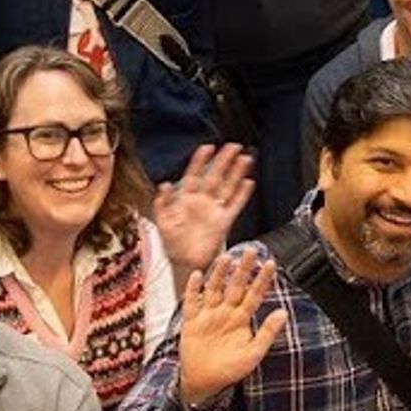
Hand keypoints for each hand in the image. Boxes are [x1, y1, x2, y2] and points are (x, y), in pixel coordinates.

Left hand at [150, 144, 254, 273]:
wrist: (185, 264)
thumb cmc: (173, 244)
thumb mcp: (162, 223)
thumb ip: (162, 204)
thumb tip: (164, 184)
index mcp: (186, 200)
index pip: (194, 175)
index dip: (200, 161)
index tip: (207, 147)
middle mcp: (202, 202)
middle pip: (215, 176)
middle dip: (224, 161)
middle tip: (233, 146)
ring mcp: (214, 211)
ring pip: (227, 187)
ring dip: (236, 173)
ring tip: (245, 159)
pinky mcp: (223, 222)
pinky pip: (235, 205)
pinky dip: (242, 195)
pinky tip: (248, 183)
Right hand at [170, 244, 290, 405]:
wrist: (204, 382)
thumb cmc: (230, 369)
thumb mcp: (253, 354)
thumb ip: (267, 333)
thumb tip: (283, 312)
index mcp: (242, 318)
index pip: (254, 295)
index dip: (262, 280)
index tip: (271, 264)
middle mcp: (226, 312)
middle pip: (235, 286)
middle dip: (244, 269)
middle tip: (251, 251)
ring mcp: (208, 315)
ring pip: (214, 289)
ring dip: (220, 274)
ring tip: (226, 259)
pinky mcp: (191, 321)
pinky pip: (192, 302)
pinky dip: (193, 289)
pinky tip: (197, 276)